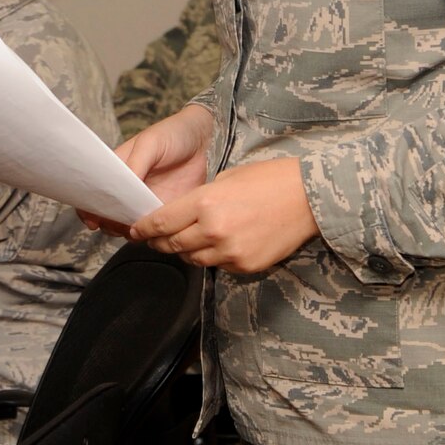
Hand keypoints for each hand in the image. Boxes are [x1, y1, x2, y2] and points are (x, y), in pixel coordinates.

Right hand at [82, 106, 212, 234]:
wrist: (205, 140)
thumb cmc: (172, 134)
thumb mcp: (150, 143)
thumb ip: (135, 164)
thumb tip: (122, 189)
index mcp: (119, 170)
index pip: (96, 190)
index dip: (89, 206)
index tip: (91, 219)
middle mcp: (129, 188)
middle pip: (110, 212)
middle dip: (108, 222)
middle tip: (116, 225)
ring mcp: (147, 200)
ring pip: (130, 223)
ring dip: (127, 230)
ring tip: (134, 229)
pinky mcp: (166, 209)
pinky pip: (154, 227)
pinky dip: (150, 233)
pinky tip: (152, 232)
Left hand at [126, 157, 317, 272]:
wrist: (309, 198)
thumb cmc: (268, 179)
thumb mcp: (226, 178)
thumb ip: (198, 200)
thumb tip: (176, 216)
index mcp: (205, 202)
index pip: (160, 222)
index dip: (143, 228)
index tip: (135, 229)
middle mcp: (214, 230)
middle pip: (172, 244)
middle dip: (159, 241)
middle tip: (153, 237)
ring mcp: (230, 252)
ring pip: (192, 259)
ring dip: (184, 251)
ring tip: (185, 240)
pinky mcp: (245, 265)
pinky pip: (217, 265)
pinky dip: (212, 257)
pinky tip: (217, 244)